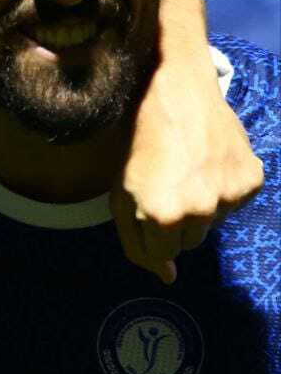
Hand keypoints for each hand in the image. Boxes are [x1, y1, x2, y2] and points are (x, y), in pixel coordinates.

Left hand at [111, 69, 263, 283]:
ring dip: (201, 206)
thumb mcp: (121, 197)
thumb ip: (137, 243)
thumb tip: (167, 278)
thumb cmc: (139, 146)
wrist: (175, 95)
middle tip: (169, 185)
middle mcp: (200, 211)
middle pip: (190, 243)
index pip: (163, 255)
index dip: (152, 231)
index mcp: (162, 217)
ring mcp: (229, 196)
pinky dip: (224, 189)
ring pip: (213, 223)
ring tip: (189, 171)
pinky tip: (210, 164)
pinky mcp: (251, 180)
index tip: (150, 207)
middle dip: (176, 222)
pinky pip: (235, 203)